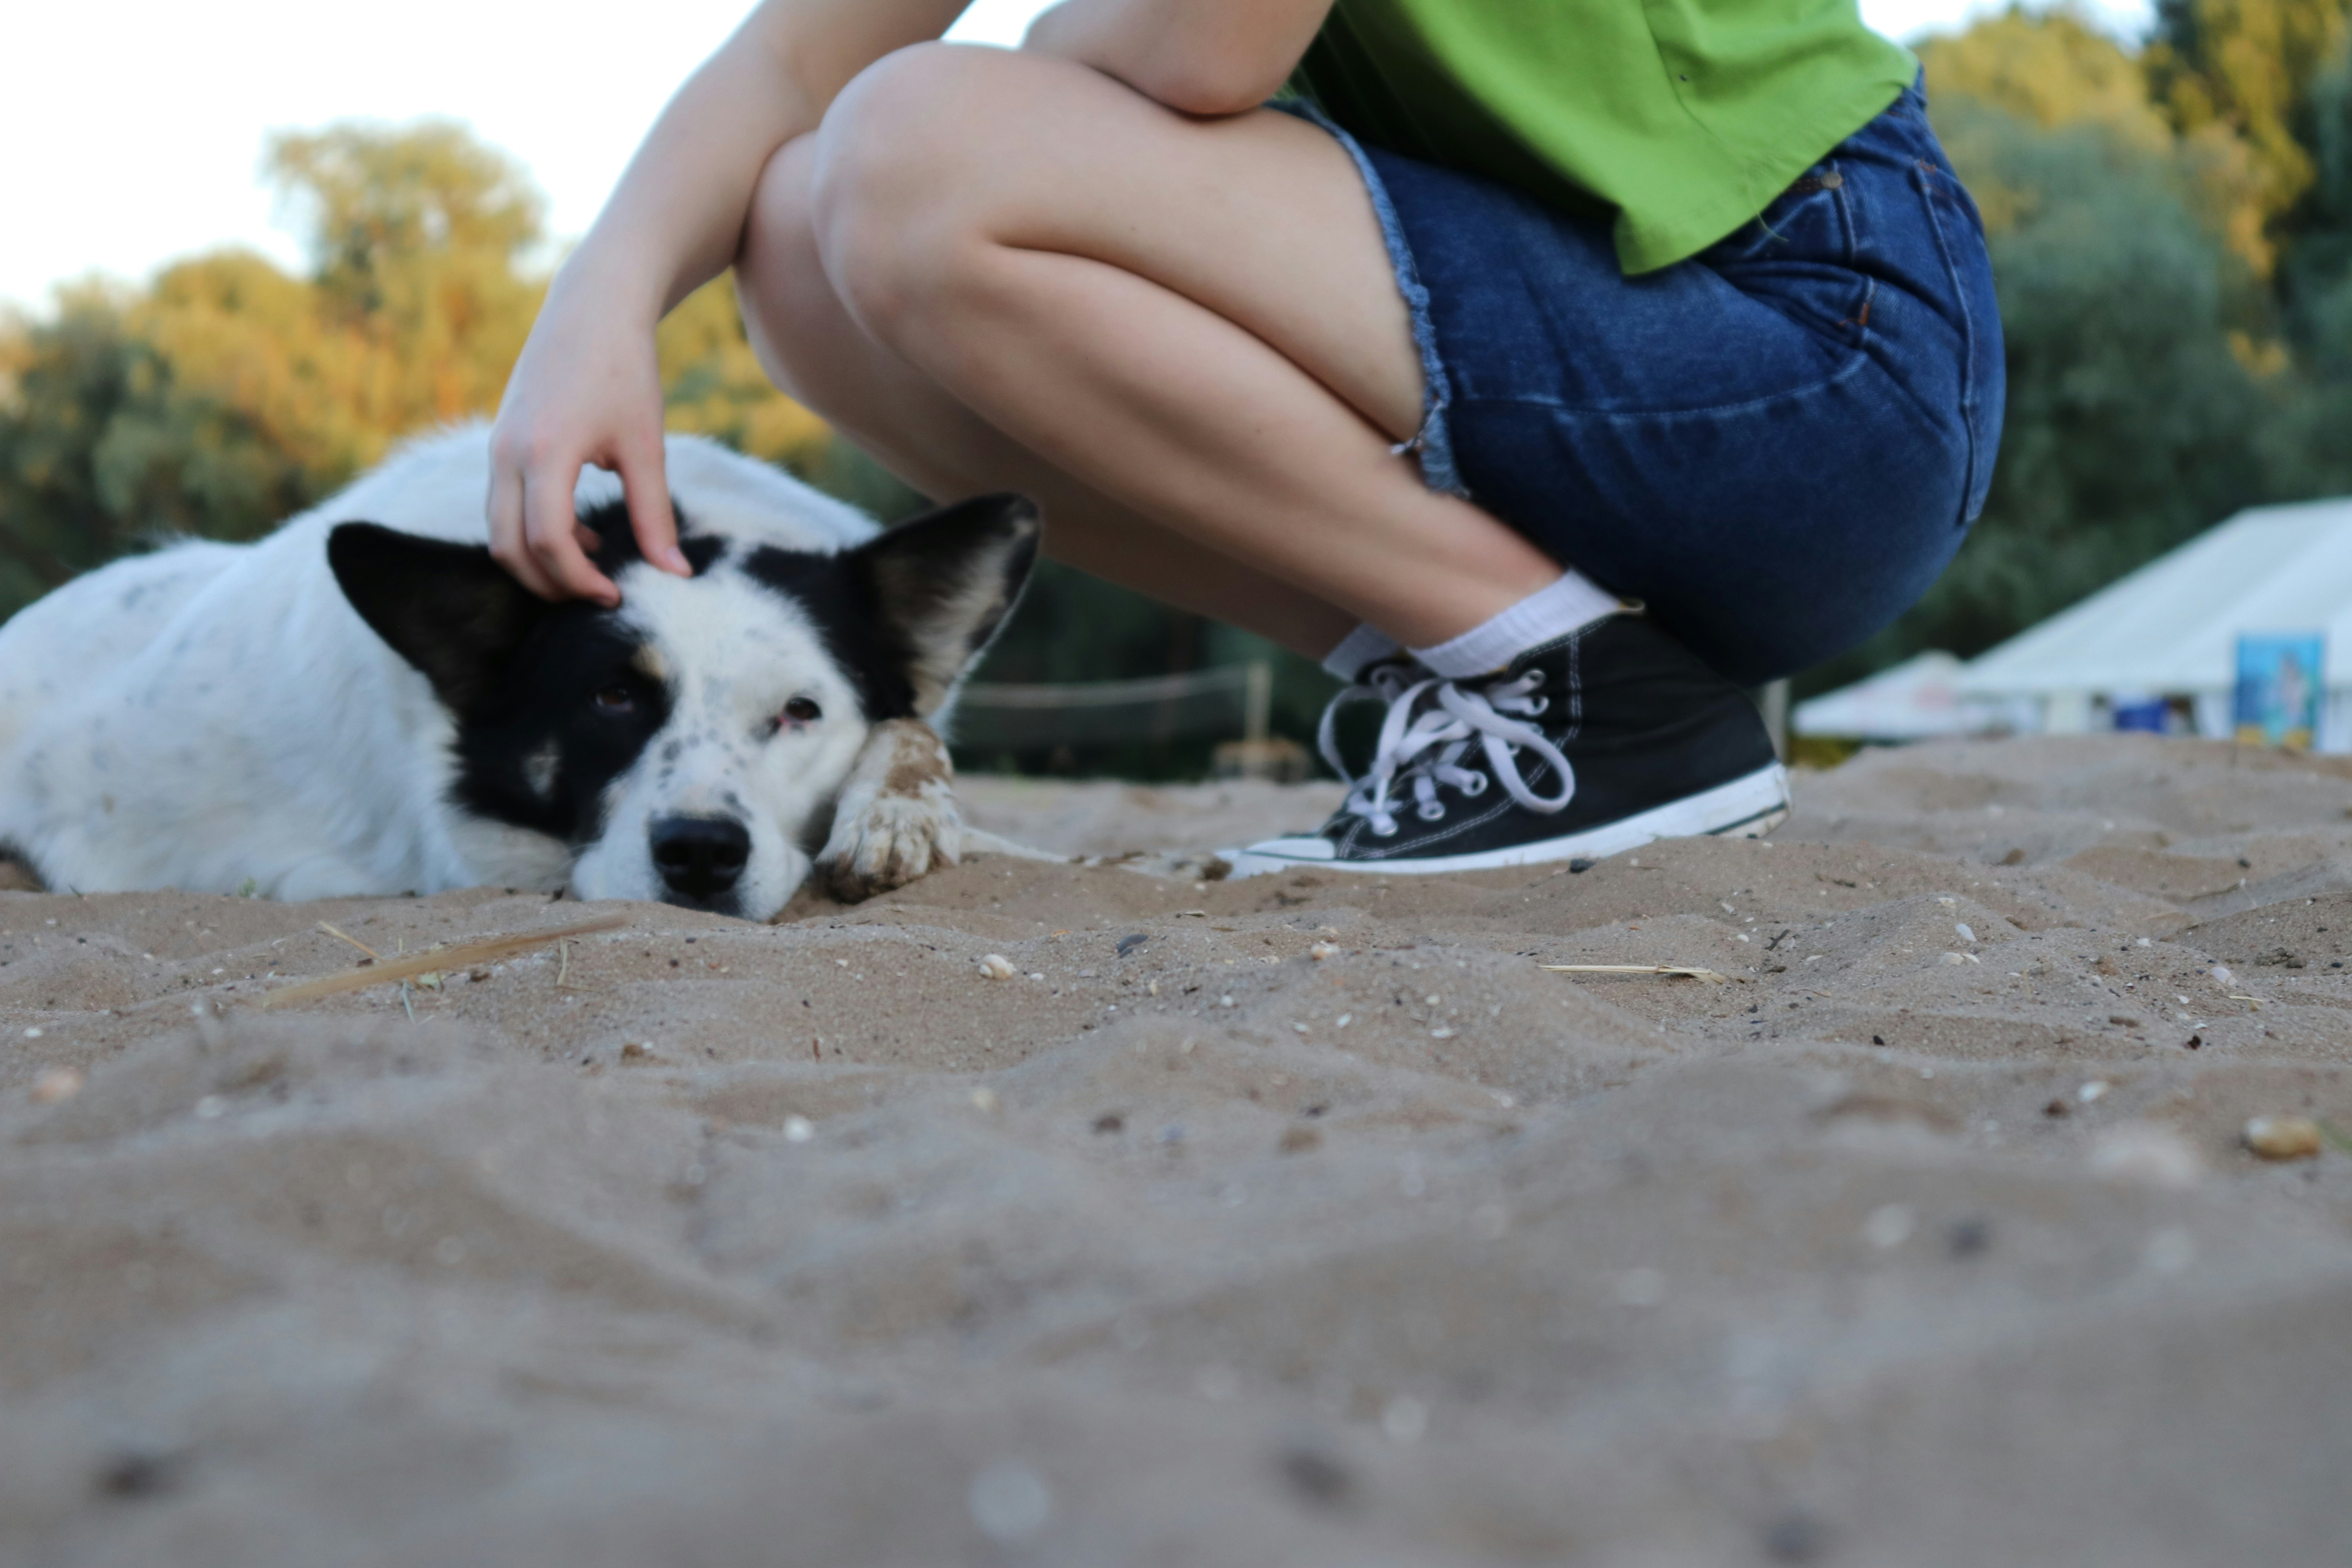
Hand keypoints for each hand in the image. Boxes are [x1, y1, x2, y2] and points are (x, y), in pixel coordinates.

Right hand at [487, 274, 691, 604]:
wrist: (592, 306)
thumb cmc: (625, 369)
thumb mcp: (645, 444)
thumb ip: (655, 513)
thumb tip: (677, 575)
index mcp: (544, 451)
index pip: (549, 541)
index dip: (580, 581)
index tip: (618, 596)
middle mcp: (507, 452)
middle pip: (509, 547)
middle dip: (550, 584)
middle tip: (599, 596)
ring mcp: (497, 446)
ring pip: (500, 529)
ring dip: (541, 560)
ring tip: (597, 566)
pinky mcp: (501, 441)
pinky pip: (505, 505)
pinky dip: (536, 530)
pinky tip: (584, 531)